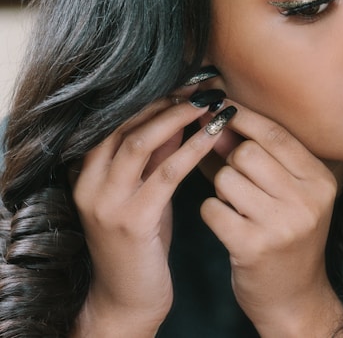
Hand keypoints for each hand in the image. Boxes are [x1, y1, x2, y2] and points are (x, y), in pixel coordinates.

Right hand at [71, 90, 225, 336]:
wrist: (126, 298)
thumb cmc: (138, 246)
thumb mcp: (143, 196)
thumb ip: (153, 160)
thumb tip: (176, 121)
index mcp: (88, 174)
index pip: (118, 121)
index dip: (154, 99)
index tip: (187, 84)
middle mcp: (90, 183)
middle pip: (126, 124)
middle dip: (167, 101)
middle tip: (202, 87)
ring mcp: (106, 202)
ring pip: (140, 142)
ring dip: (179, 118)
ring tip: (210, 104)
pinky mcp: (131, 221)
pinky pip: (164, 174)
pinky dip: (190, 151)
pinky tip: (212, 137)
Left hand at [200, 102, 342, 336]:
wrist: (295, 297)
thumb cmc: (289, 240)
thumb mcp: (290, 196)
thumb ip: (259, 159)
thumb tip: (218, 126)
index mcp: (320, 181)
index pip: (276, 135)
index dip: (243, 116)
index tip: (220, 105)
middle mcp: (307, 200)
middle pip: (247, 153)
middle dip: (232, 163)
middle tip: (239, 184)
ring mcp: (282, 224)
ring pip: (226, 178)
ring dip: (222, 191)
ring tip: (238, 208)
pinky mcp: (254, 246)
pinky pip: (212, 208)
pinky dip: (212, 213)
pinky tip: (229, 225)